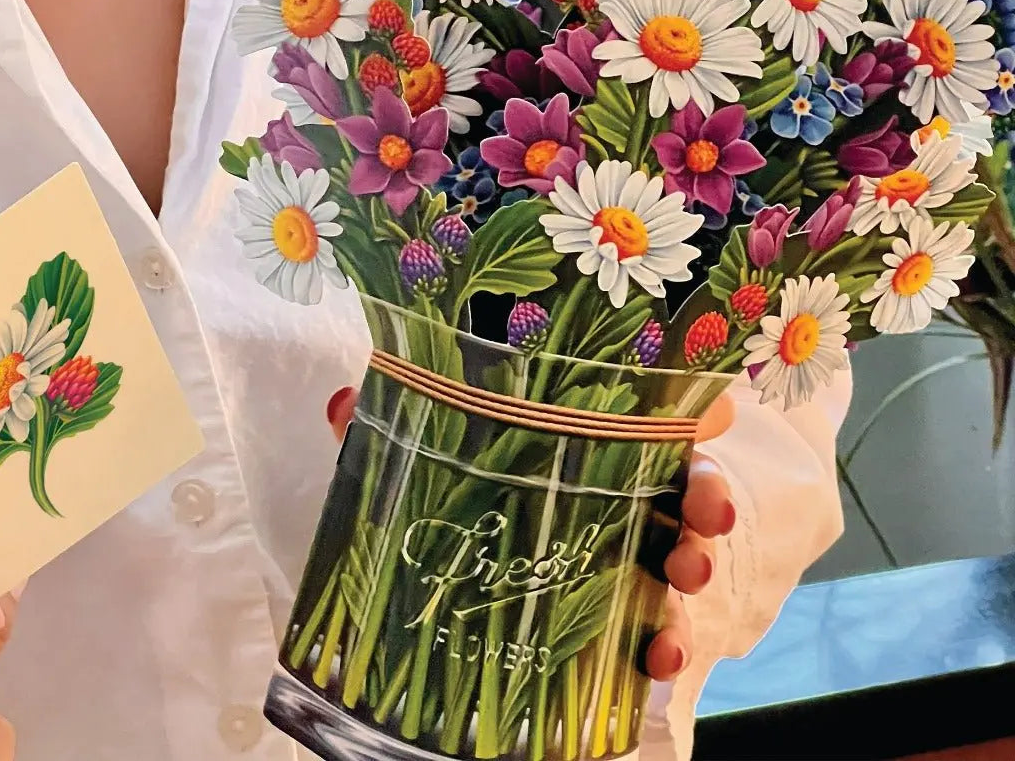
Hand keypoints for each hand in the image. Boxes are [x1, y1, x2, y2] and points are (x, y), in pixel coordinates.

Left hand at [325, 387, 736, 685]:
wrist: (411, 627)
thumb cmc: (429, 510)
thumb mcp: (401, 465)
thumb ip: (377, 431)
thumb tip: (344, 399)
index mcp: (571, 442)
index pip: (638, 411)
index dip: (681, 406)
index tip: (711, 411)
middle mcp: (605, 498)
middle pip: (678, 484)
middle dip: (705, 490)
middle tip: (704, 505)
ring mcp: (613, 565)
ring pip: (678, 556)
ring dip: (695, 561)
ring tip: (684, 570)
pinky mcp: (607, 631)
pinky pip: (651, 638)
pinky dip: (665, 646)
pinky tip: (656, 656)